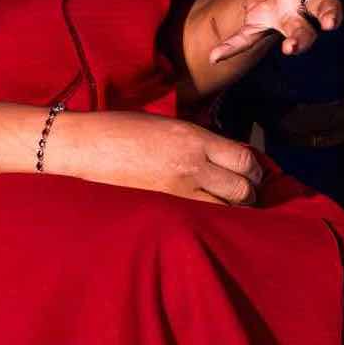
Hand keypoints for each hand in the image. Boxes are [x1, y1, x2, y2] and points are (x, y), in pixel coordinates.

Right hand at [47, 109, 267, 205]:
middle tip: (247, 194)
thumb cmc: (123, 129)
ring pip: (227, 208)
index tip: (253, 173)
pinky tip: (208, 218)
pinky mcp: (165, 206)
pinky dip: (212, 218)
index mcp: (194, 137)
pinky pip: (202, 217)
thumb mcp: (168, 125)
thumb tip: (225, 156)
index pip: (245, 158)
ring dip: (233, 209)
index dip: (256, 170)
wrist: (87, 145)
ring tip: (229, 208)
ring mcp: (179, 188)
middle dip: (251, 192)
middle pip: (243, 187)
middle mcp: (193, 162)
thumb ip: (199, 141)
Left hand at [204, 0, 343, 67]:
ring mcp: (286, 14)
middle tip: (333, 22)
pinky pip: (250, 40)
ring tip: (293, 45)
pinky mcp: (263, 26)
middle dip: (332, 14)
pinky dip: (234, 47)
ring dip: (301, 39)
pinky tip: (217, 54)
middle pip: (326, 8)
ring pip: (302, 31)